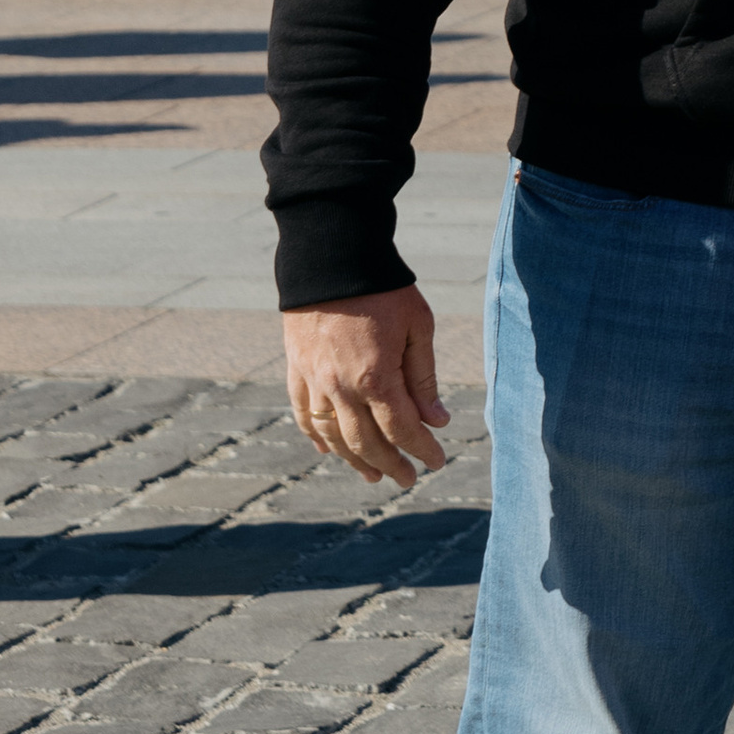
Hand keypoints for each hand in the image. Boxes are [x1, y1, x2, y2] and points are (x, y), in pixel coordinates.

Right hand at [282, 287, 449, 489]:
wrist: (331, 255)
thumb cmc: (383, 287)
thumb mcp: (417, 327)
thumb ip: (424, 377)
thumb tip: (437, 420)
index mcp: (376, 377)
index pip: (402, 429)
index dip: (421, 450)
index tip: (436, 462)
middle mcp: (341, 387)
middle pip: (366, 442)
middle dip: (390, 464)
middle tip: (407, 479)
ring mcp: (314, 380)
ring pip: (332, 436)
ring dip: (354, 460)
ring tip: (373, 474)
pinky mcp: (296, 368)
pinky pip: (303, 414)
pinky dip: (315, 437)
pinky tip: (328, 451)